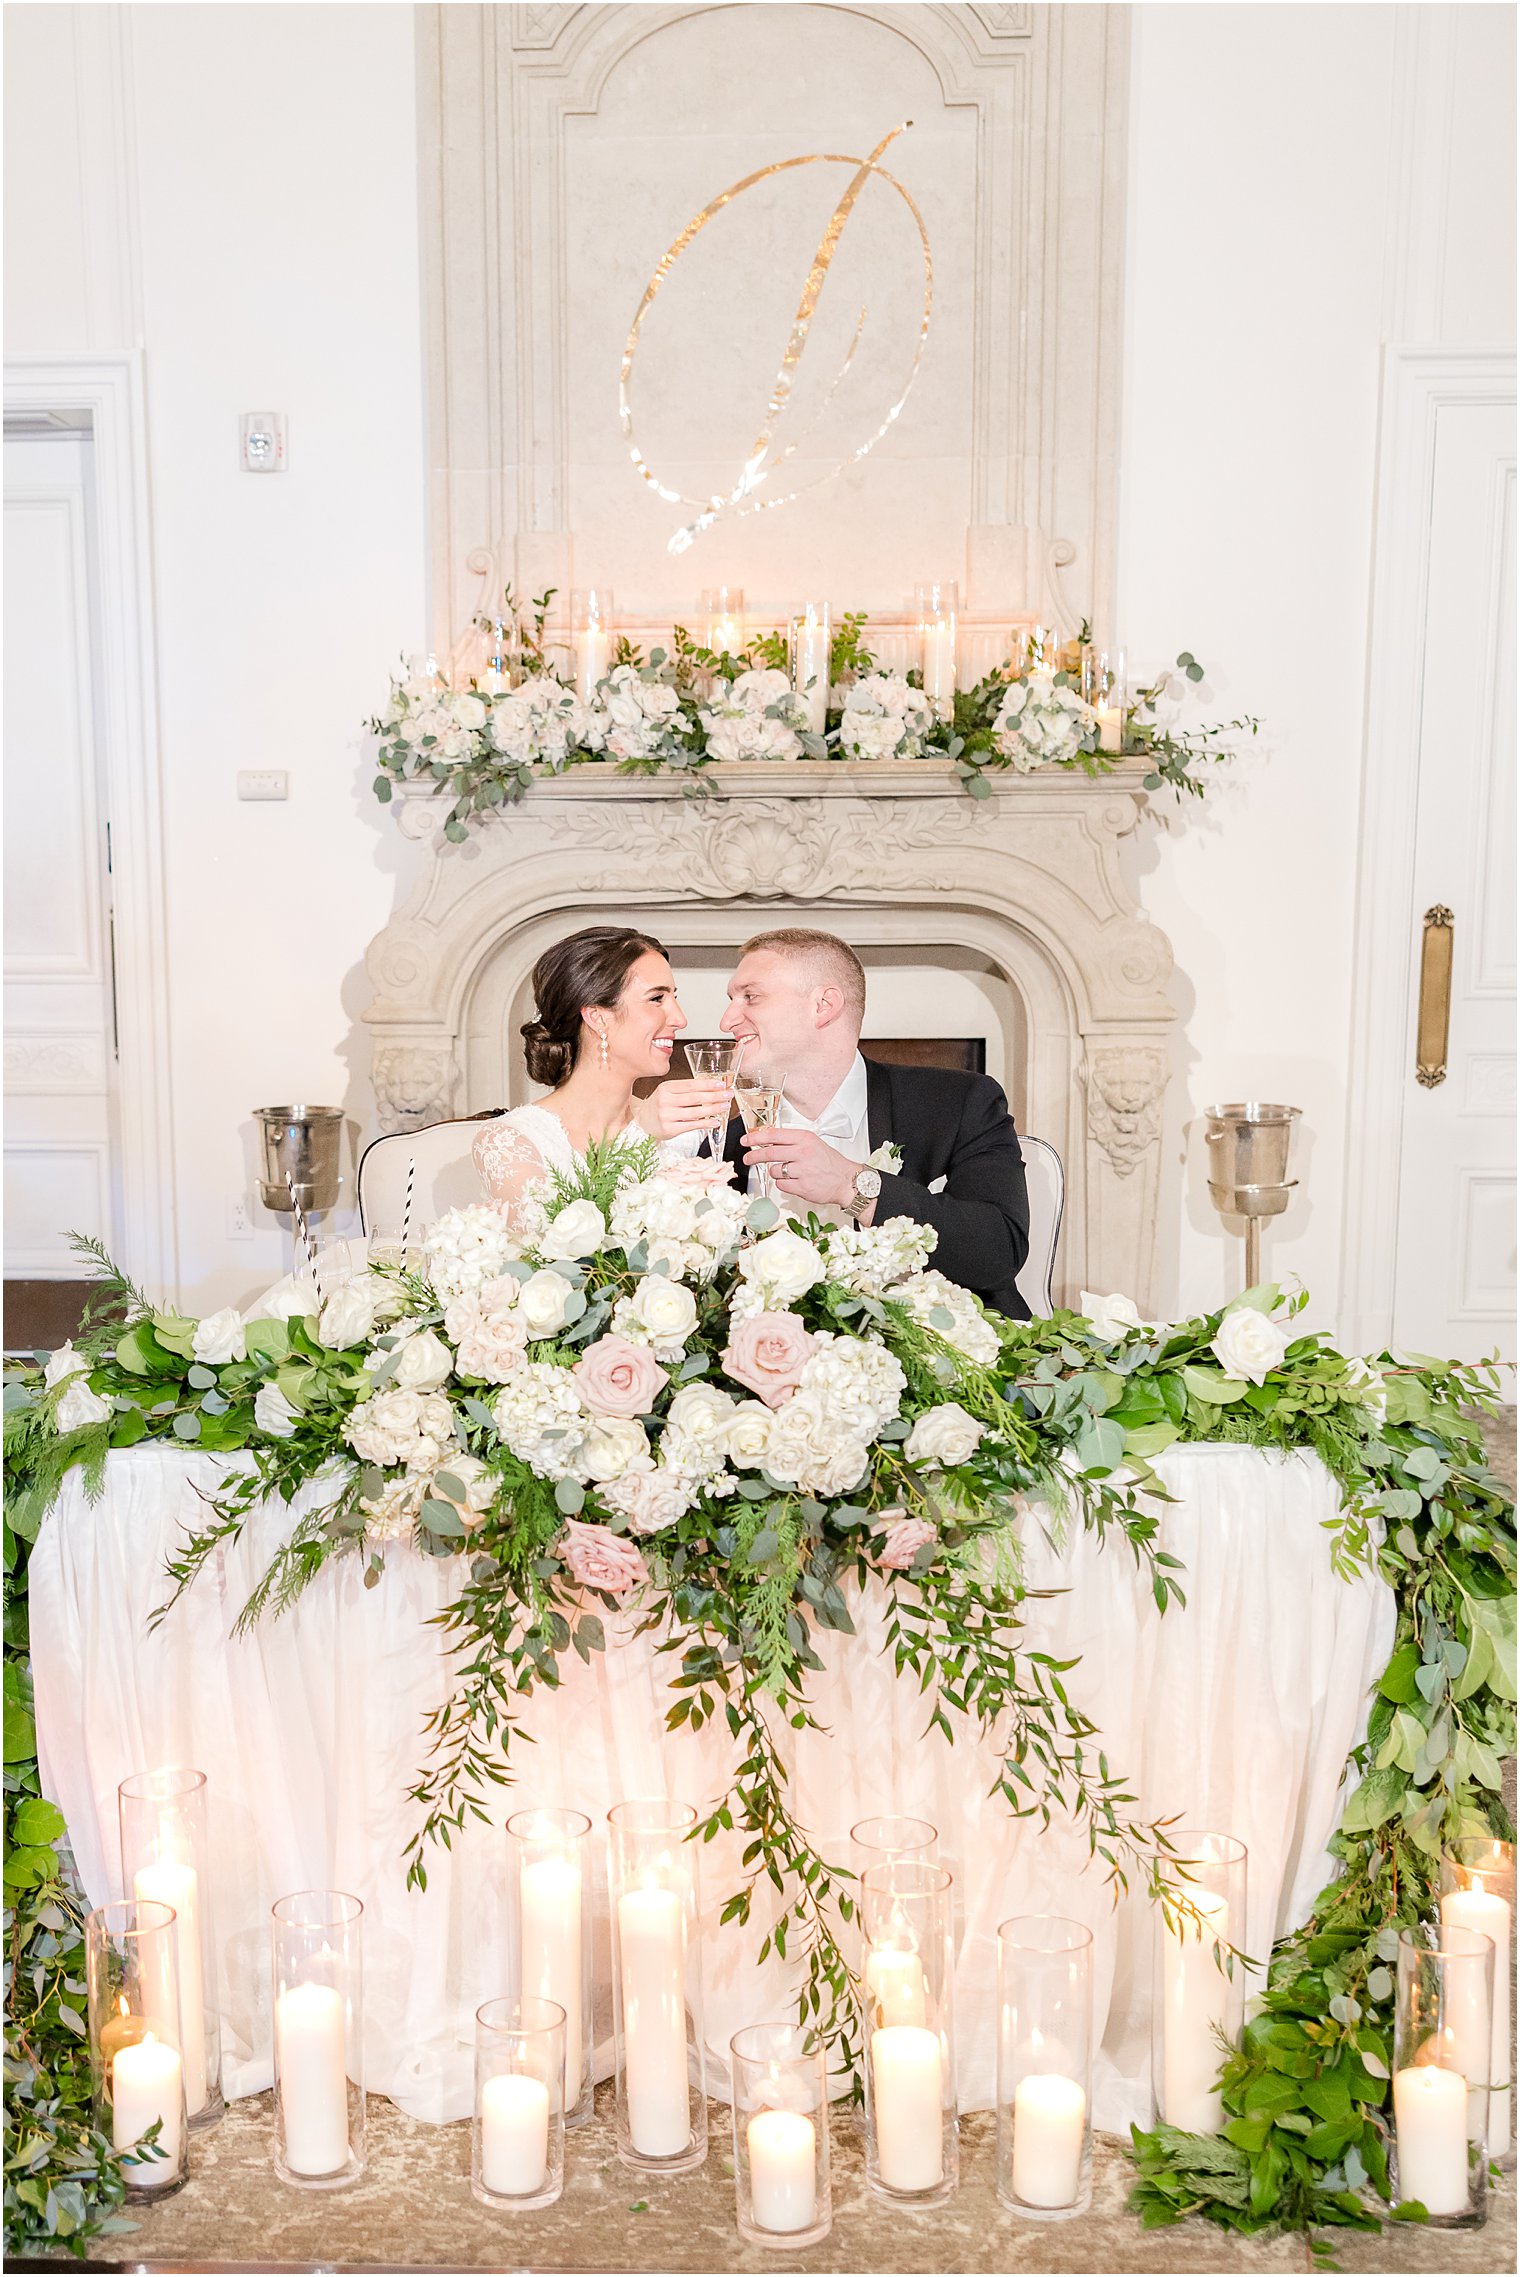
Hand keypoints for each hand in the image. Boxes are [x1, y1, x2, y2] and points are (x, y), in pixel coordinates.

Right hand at [633, 1079, 731, 1143]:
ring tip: (725, 1106)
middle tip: (728, 1095)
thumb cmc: (659, 1106)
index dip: (707, 1084)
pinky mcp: (669, 1129)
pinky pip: (691, 1125)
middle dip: (714, 1096)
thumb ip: (685, 1090)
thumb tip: (711, 1089)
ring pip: (695, 1112)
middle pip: (695, 1098)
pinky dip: (705, 1124)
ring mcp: (667, 1115)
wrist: (642, 1122)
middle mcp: (665, 1101)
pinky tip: (715, 1122)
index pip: (690, 1085)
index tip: (721, 1084)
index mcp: (666, 1088)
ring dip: (713, 1109)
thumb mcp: (668, 1093)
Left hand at [741, 1125, 856, 1209]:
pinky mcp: (802, 1186)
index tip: (746, 1140)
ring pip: (774, 1170)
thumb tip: (766, 1140)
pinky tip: (795, 1181)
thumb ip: (791, 1141)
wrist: (846, 1180)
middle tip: (747, 1158)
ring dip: (776, 1172)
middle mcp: (803, 1153)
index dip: (756, 1137)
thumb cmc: (829, 1162)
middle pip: (769, 1152)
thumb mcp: (812, 1143)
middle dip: (754, 1156)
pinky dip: (784, 1183)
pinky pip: (781, 1184)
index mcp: (804, 1139)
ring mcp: (802, 1170)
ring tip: (789, 1172)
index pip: (773, 1135)